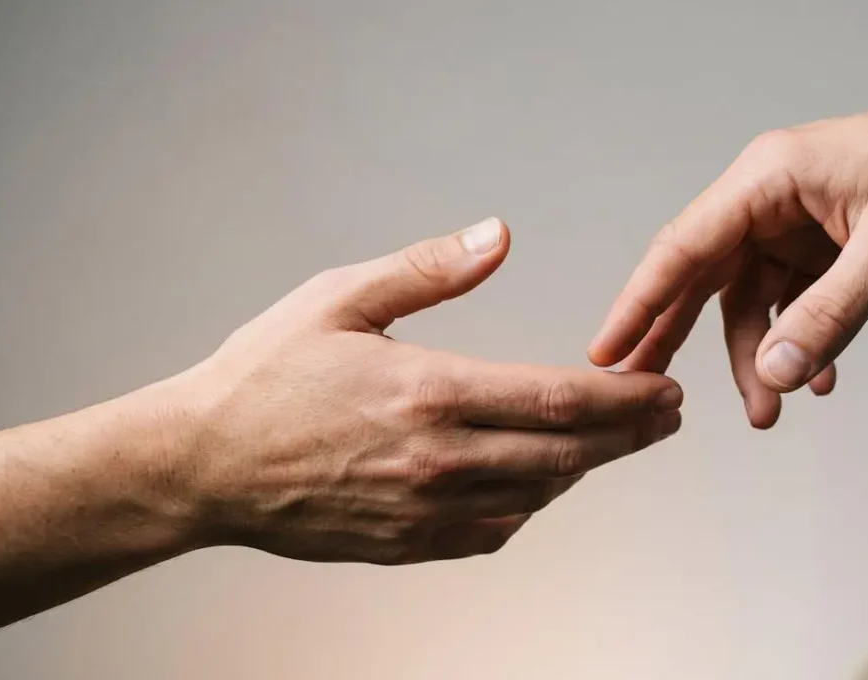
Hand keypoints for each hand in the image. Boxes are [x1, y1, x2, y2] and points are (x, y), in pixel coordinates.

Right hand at [168, 218, 683, 564]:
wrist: (201, 465)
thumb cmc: (263, 376)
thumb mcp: (339, 297)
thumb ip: (428, 268)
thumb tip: (499, 235)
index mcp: (429, 392)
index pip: (559, 400)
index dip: (625, 398)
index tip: (663, 389)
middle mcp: (437, 460)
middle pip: (567, 454)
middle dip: (629, 436)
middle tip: (666, 418)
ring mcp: (424, 511)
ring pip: (538, 494)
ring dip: (587, 467)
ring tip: (618, 441)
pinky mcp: (408, 544)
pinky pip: (496, 531)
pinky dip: (533, 504)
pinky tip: (545, 481)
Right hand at [588, 87, 867, 427]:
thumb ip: (830, 316)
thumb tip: (775, 375)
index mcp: (769, 176)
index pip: (684, 245)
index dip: (639, 302)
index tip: (605, 351)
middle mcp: (772, 197)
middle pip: (705, 276)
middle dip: (682, 339)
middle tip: (651, 396)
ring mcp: (799, 222)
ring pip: (753, 300)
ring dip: (760, 356)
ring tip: (770, 411)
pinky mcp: (827, 244)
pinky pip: (796, 303)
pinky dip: (802, 342)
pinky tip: (821, 378)